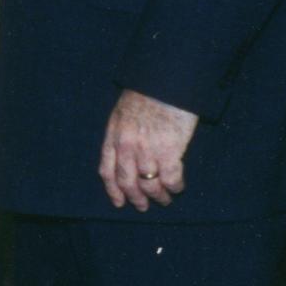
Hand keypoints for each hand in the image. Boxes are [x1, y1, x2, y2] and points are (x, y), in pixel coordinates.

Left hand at [100, 89, 196, 211]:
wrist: (166, 79)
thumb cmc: (147, 92)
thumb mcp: (122, 112)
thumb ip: (121, 134)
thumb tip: (126, 155)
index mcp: (113, 136)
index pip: (107, 171)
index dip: (113, 191)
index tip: (119, 202)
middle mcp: (126, 146)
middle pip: (127, 182)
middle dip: (136, 198)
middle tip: (144, 206)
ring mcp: (147, 150)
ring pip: (149, 184)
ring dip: (158, 196)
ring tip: (164, 200)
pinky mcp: (169, 150)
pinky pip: (170, 178)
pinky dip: (174, 187)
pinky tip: (178, 188)